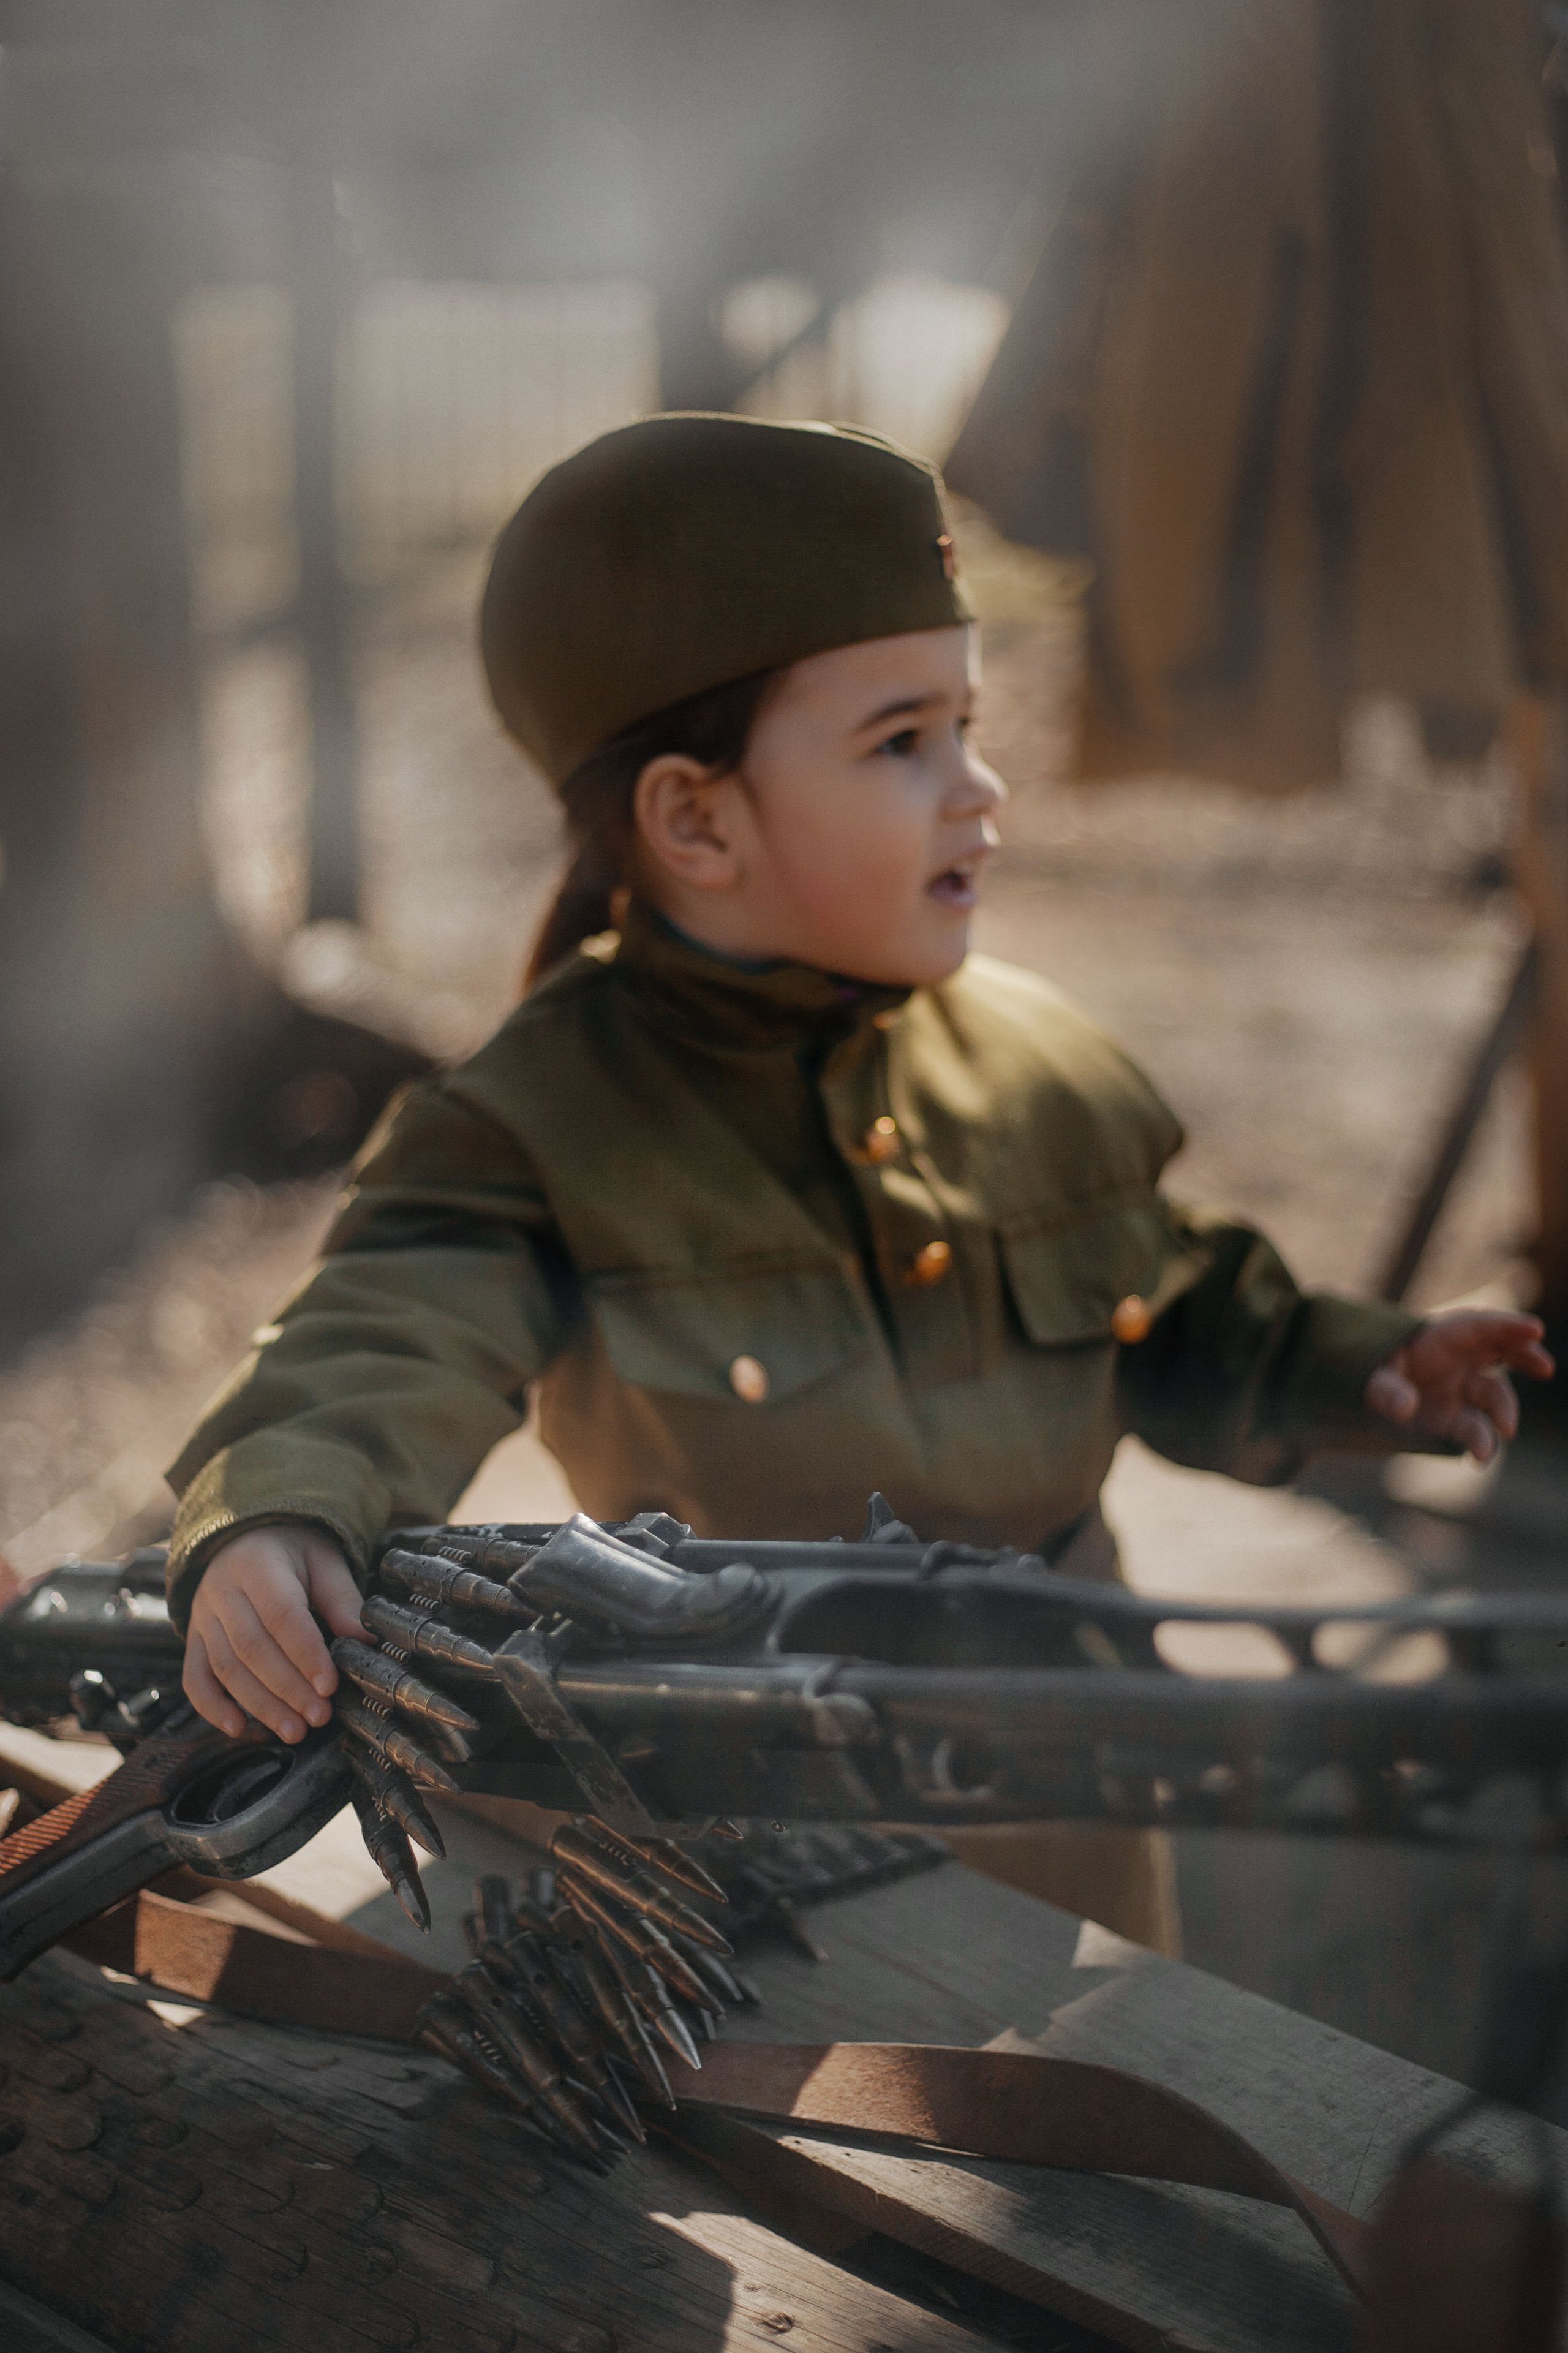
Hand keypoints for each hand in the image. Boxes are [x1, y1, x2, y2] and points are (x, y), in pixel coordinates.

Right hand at [184, 1524, 365, 1742]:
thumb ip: (342, 1600)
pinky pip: (193, 1677)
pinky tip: (238, 1728)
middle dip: (288, 1688)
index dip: (306, 1653)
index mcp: (257, 1564)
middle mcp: (221, 1590)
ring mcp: (202, 1616)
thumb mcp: (324, 1561)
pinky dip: (212, 1706)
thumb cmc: (293, 1551)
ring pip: (225, 1667)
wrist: (246, 1536)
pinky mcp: (194, 1638)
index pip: (281, 1615)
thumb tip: (365, 1640)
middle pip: (252, 1647)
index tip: (329, 1686)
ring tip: (295, 1730)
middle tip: (319, 1716)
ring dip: (260, 1704)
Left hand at [1364, 1310, 1554, 1463]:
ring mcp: (1461, 1391)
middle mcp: (1458, 1361)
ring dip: (1503, 1413)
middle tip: (1544, 1367)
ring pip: (1494, 1396)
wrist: (1364, 1399)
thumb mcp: (1370, 1377)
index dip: (1508, 1325)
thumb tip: (1406, 1407)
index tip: (1536, 1329)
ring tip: (1504, 1431)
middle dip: (1525, 1356)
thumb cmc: (1368, 1373)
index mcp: (1439, 1337)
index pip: (1478, 1325)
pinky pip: (1477, 1430)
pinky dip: (1482, 1443)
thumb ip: (1386, 1390)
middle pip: (1501, 1351)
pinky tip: (1479, 1458)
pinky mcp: (1456, 1421)